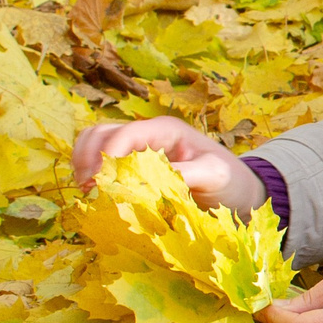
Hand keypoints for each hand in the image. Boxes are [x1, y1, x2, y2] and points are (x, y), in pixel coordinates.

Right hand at [72, 116, 264, 213]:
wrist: (238, 191)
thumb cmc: (230, 180)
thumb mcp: (214, 175)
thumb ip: (185, 174)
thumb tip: (146, 183)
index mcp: (165, 129)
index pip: (125, 133)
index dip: (106, 155)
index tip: (98, 183)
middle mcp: (147, 134)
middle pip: (102, 133)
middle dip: (89, 158)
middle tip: (87, 190)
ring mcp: (137, 148)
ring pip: (95, 143)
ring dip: (84, 163)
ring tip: (86, 191)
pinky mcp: (133, 165)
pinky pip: (101, 160)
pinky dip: (90, 171)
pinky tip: (94, 193)